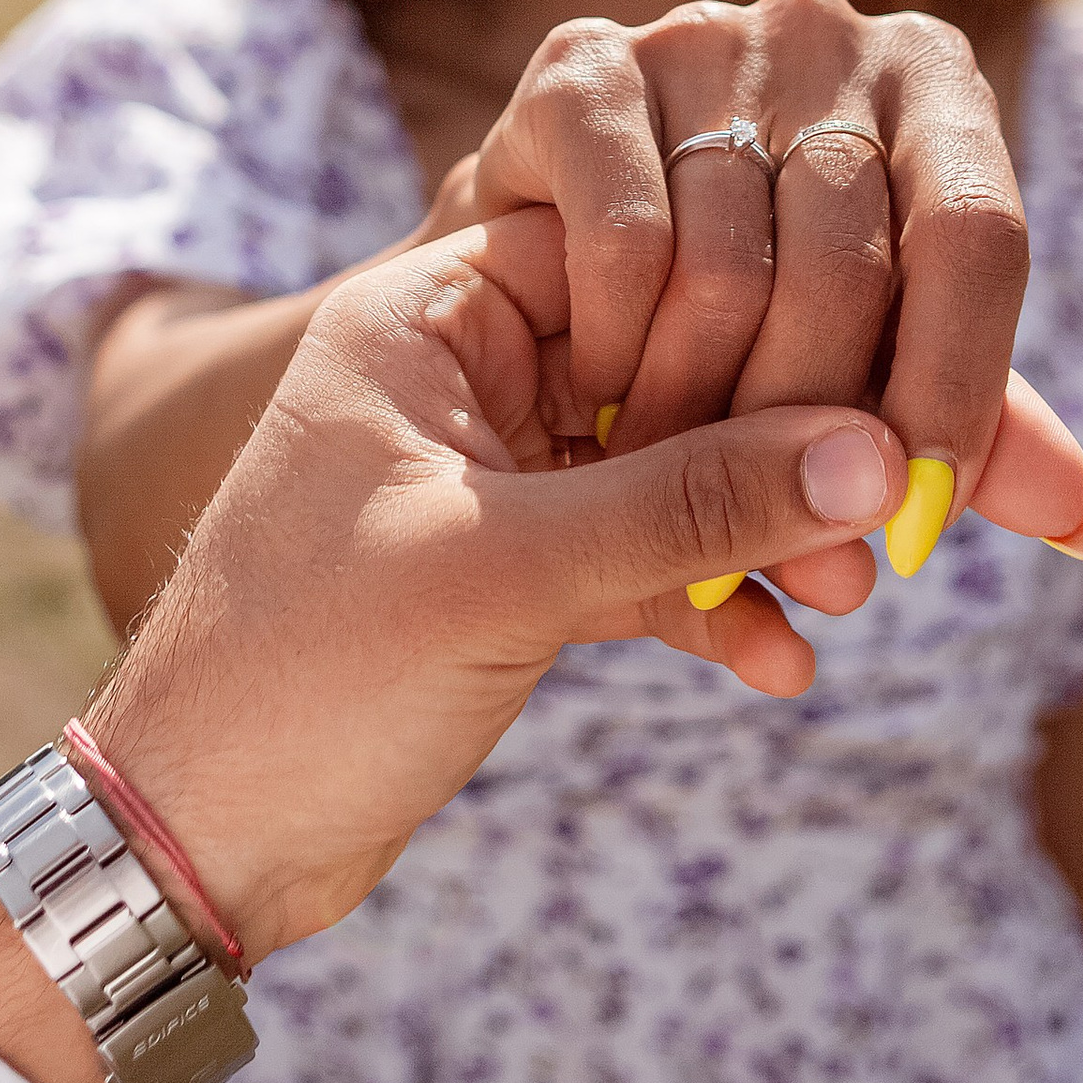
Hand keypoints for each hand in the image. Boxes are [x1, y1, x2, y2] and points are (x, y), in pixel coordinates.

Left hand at [85, 208, 912, 960]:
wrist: (194, 842)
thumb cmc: (303, 671)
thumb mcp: (505, 572)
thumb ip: (688, 504)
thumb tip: (871, 454)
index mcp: (433, 316)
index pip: (628, 240)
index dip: (744, 292)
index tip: (850, 358)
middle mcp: (468, 374)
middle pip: (671, 353)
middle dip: (782, 433)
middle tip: (887, 495)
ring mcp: (496, 477)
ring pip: (673, 466)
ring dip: (763, 529)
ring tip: (848, 597)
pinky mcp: (518, 575)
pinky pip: (650, 560)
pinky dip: (713, 603)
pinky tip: (782, 663)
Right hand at [461, 0, 1082, 598]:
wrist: (556, 245)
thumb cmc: (753, 305)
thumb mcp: (874, 357)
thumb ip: (974, 424)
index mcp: (933, 80)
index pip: (979, 237)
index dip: (956, 394)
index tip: (914, 527)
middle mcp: (827, 33)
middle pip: (851, 265)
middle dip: (819, 439)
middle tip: (796, 552)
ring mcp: (701, 38)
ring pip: (730, 271)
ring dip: (705, 429)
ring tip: (693, 514)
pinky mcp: (581, 66)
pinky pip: (626, 243)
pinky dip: (624, 361)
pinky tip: (612, 422)